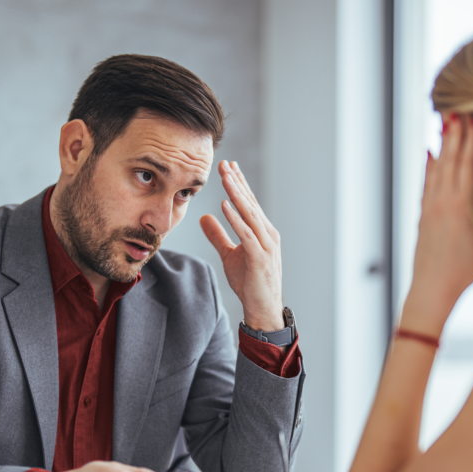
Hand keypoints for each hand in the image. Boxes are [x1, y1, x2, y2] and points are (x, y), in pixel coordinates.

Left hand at [200, 160, 283, 331]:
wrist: (263, 308)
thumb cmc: (250, 282)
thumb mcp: (229, 254)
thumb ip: (218, 235)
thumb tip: (205, 217)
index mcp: (262, 231)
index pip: (249, 202)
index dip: (239, 184)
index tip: (228, 167)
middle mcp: (267, 233)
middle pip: (250, 203)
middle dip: (237, 182)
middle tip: (225, 163)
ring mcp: (266, 244)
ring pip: (249, 214)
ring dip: (237, 194)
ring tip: (225, 177)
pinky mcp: (260, 257)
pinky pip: (246, 234)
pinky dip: (236, 219)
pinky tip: (226, 206)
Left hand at [402, 114, 472, 334]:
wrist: (431, 290)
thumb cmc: (464, 274)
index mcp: (461, 208)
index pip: (467, 167)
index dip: (472, 142)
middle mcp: (443, 203)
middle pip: (450, 161)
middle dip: (456, 134)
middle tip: (458, 109)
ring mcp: (431, 208)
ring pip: (436, 168)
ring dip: (442, 144)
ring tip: (444, 121)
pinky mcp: (423, 215)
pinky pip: (426, 183)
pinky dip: (429, 165)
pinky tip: (429, 151)